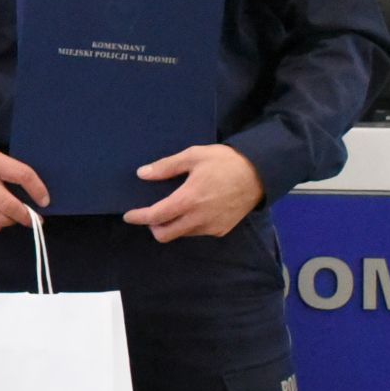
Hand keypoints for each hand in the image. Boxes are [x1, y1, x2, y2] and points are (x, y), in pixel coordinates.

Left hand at [123, 145, 263, 240]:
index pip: (156, 216)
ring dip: (172, 226)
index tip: (129, 216)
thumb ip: (166, 167)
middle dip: (153, 226)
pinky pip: (197, 233)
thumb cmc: (224, 161)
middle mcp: (199, 219)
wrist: (260, 173)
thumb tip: (142, 174)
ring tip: (174, 208)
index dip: (139, 217)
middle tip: (152, 212)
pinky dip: (188, 225)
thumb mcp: (193, 156)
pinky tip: (192, 210)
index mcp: (189, 199)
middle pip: (166, 234)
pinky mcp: (222, 230)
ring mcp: (212, 227)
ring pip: (182, 234)